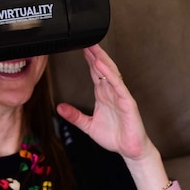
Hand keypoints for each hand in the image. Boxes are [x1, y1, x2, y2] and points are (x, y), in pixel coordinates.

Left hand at [56, 45, 153, 160]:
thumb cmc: (115, 136)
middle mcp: (112, 92)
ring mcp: (120, 96)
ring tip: (93, 47)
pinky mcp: (127, 103)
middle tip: (85, 39)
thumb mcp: (88, 126)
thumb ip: (75, 116)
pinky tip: (102, 66)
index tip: (79, 47)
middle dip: (94, 54)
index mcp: (103, 95)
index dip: (88, 60)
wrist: (130, 150)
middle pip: (102, 68)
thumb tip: (60, 108)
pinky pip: (118, 86)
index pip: (95, 72)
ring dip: (101, 59)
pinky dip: (110, 75)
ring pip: (111, 73)